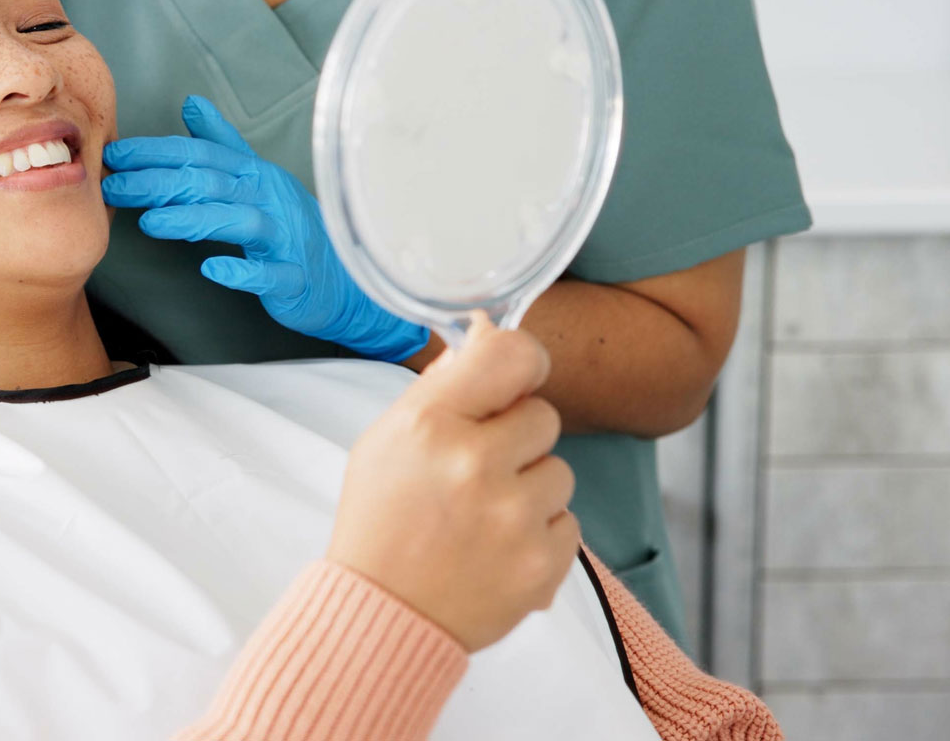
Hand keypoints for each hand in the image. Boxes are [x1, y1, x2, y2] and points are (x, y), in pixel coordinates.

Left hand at [101, 95, 428, 361]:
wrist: (343, 277)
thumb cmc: (290, 225)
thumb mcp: (256, 177)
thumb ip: (223, 143)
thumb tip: (192, 102)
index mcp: (255, 174)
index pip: (201, 155)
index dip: (158, 153)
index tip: (116, 154)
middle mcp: (269, 199)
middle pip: (211, 183)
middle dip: (160, 183)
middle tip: (116, 187)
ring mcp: (285, 238)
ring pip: (238, 222)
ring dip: (192, 219)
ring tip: (150, 222)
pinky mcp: (294, 277)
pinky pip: (269, 272)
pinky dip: (243, 270)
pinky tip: (212, 269)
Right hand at [326, 313, 578, 651]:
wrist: (382, 616)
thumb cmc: (380, 523)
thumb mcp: (386, 440)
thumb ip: (441, 387)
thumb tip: (486, 334)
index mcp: (431, 425)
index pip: (512, 354)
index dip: (521, 360)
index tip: (514, 378)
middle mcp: (475, 465)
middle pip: (544, 416)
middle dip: (518, 438)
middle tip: (478, 469)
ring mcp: (513, 518)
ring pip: (561, 472)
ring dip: (531, 489)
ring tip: (484, 517)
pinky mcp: (543, 564)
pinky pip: (569, 523)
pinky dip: (539, 535)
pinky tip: (498, 549)